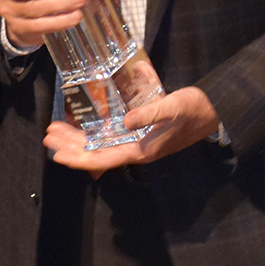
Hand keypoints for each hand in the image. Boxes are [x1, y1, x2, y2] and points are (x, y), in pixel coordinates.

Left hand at [44, 86, 220, 171]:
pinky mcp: (141, 132)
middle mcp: (136, 149)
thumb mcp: (172, 107)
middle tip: (49, 135)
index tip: (57, 154)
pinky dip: (95, 131)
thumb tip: (125, 121)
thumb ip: (149, 113)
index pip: (103, 159)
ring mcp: (138, 141)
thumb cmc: (194, 110)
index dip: (79, 158)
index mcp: (142, 149)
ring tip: (58, 130)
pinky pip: (112, 136)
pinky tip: (85, 123)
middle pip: (96, 153)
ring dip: (79, 139)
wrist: (215, 111)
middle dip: (71, 146)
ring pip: (101, 145)